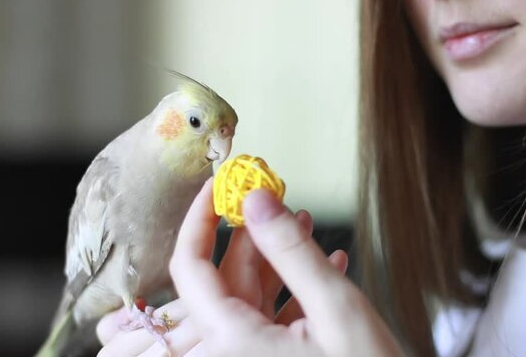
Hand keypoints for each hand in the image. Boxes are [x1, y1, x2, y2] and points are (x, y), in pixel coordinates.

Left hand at [98, 179, 401, 355]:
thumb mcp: (335, 308)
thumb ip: (291, 250)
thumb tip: (255, 197)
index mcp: (230, 342)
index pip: (190, 267)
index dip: (199, 218)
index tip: (217, 184)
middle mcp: (228, 352)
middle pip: (225, 277)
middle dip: (252, 234)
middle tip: (275, 196)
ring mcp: (248, 356)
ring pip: (249, 294)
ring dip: (276, 258)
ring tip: (306, 224)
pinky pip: (268, 316)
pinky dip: (291, 289)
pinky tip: (326, 265)